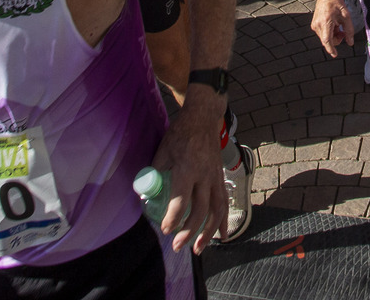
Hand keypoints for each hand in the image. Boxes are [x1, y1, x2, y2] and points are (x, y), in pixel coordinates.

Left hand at [150, 91, 225, 253]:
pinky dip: (224, 221)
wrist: (203, 120)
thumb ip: (156, 171)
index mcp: (187, 169)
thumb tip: (145, 192)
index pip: (181, 200)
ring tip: (199, 249)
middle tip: (177, 245)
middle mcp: (204, 176)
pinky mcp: (220, 179)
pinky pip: (224, 203)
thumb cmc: (180, 134)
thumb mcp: (163, 150)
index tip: (165, 229)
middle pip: (200, 210)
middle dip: (189, 231)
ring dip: (208, 232)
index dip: (173, 217)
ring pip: (216, 210)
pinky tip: (222, 237)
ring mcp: (215, 178)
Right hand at [311, 0, 353, 56]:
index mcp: (325, 22)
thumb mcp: (346, 16)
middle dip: (336, 39)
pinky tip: (333, 24)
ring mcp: (314, 25)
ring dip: (333, 36)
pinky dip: (329, 33)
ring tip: (337, 25)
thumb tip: (350, 43)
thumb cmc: (337, 3)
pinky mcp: (314, 25)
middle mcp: (317, 25)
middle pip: (327, 40)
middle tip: (343, 31)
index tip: (335, 55)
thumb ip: (349, 31)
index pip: (327, 40)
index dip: (331, 49)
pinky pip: (322, 34)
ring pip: (325, 38)